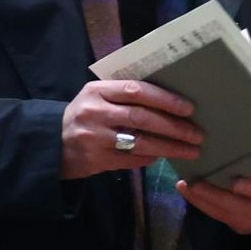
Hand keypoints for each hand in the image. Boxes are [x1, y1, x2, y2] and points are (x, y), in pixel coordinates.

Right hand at [61, 80, 200, 179]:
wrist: (52, 143)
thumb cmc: (84, 116)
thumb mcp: (97, 97)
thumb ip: (124, 96)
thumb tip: (169, 102)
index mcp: (98, 90)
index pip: (137, 90)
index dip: (165, 99)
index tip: (189, 108)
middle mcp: (95, 111)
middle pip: (142, 117)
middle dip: (174, 127)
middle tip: (198, 134)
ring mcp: (95, 137)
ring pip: (141, 142)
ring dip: (170, 147)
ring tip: (192, 150)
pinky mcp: (97, 159)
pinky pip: (132, 160)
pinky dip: (151, 158)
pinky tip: (164, 157)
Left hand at [177, 173, 250, 233]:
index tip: (236, 183)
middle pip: (242, 206)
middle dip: (218, 196)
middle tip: (198, 184)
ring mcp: (249, 218)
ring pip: (225, 212)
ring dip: (203, 199)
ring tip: (187, 185)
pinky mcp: (234, 223)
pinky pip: (215, 215)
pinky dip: (198, 203)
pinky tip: (184, 188)